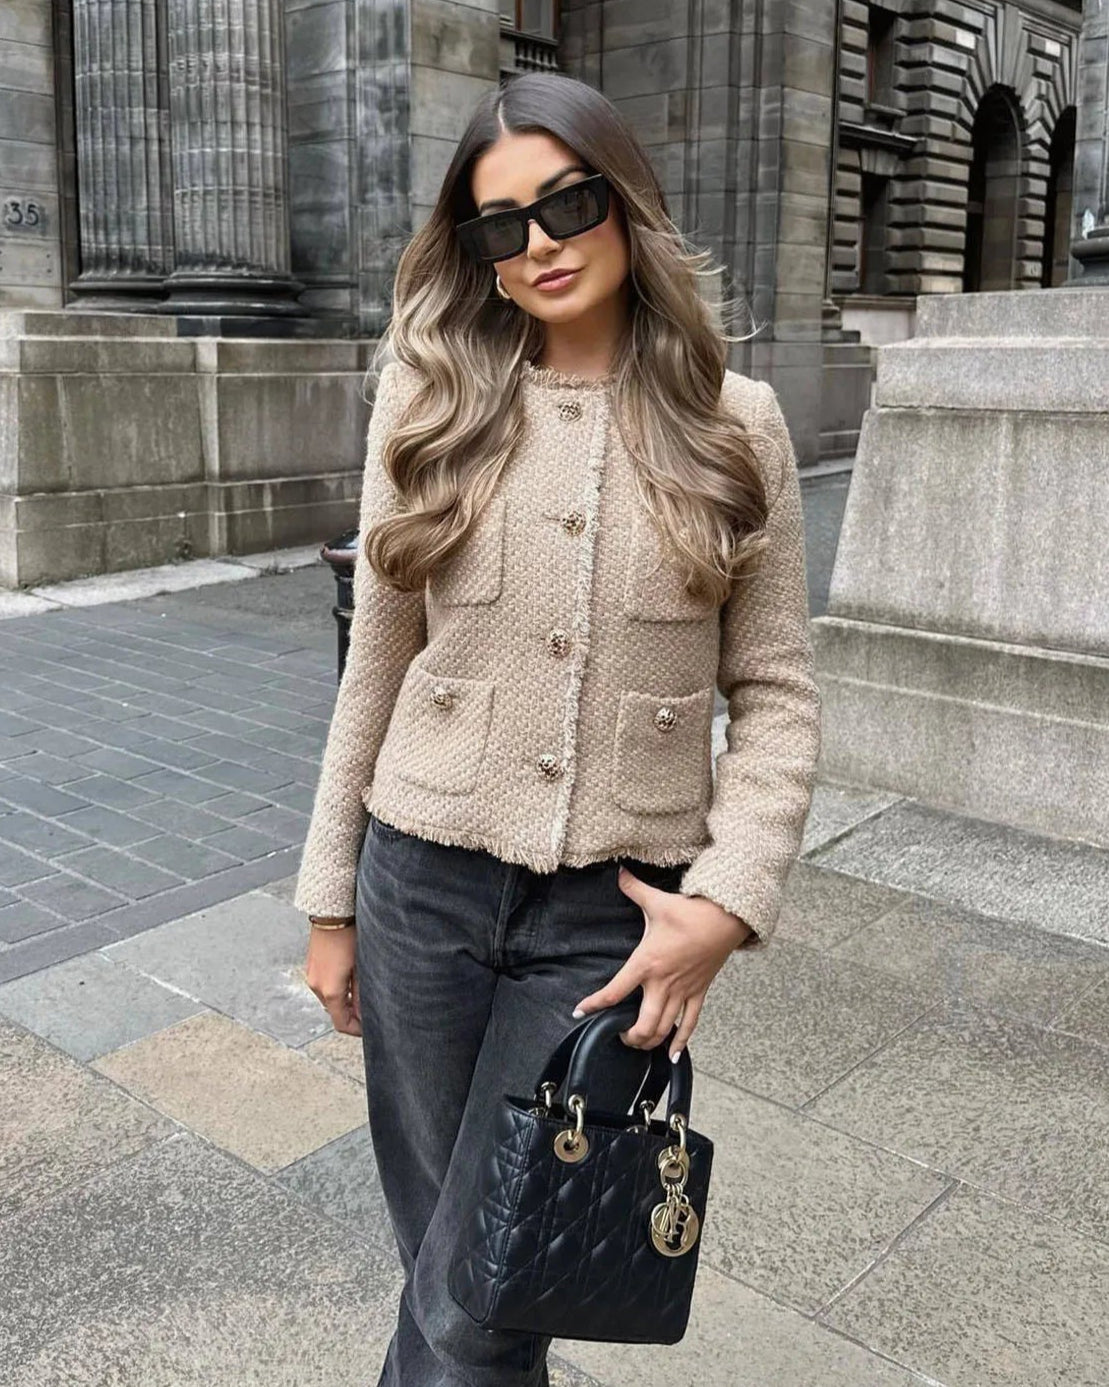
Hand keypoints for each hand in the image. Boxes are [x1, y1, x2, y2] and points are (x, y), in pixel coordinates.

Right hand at [304, 926, 361, 1035]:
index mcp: (331, 990)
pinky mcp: (311, 967)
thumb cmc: (350, 937)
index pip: (341, 1023)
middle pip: (335, 1012)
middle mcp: (316, 987)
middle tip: (370, 1009)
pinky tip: (350, 978)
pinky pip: (324, 986)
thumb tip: (364, 1014)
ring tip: (362, 992)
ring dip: (344, 1001)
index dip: (356, 1030)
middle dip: (351, 1015)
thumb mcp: (361, 967)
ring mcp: (311, 977)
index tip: (369, 1027)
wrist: (331, 913)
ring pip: (329, 999)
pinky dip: (336, 989)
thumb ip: (361, 994)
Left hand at [572, 865, 752, 1060]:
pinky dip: (680, 1042)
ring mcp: (682, 991)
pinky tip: (672, 1054)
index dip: (595, 1004)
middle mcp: (663, 983)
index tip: (580, 1011)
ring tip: (639, 1041)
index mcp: (647, 962)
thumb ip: (633, 888)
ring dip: (650, 1041)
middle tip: (619, 1033)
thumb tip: (619, 872)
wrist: (725, 919)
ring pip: (665, 1029)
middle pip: (644, 1024)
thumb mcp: (657, 901)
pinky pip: (690, 1024)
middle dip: (629, 1036)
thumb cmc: (690, 912)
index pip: (615, 990)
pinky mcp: (699, 993)